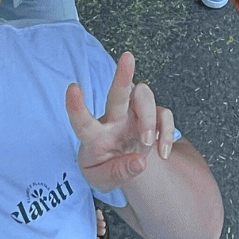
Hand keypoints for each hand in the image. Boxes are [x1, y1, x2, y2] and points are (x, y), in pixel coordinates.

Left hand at [66, 51, 174, 194]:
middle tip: (127, 57)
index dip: (76, 107)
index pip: (83, 122)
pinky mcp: (153, 117)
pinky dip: (166, 133)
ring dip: (148, 119)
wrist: (123, 165)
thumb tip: (140, 161)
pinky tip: (162, 152)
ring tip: (146, 142)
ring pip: (143, 97)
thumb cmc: (105, 168)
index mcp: (95, 136)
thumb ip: (118, 173)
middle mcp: (114, 119)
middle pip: (117, 94)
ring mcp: (134, 115)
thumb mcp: (102, 181)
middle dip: (122, 76)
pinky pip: (164, 113)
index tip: (72, 88)